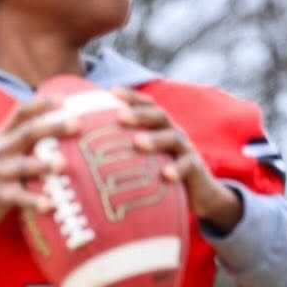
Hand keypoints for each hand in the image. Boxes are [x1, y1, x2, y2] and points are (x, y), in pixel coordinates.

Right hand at [0, 95, 77, 249]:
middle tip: (77, 124)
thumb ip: (24, 139)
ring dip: (43, 164)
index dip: (42, 104)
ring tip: (63, 164)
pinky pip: (19, 197)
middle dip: (52, 127)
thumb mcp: (3, 152)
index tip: (64, 100)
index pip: (21, 113)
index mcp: (2, 136)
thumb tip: (58, 125)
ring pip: (22, 166)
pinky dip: (34, 201)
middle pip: (27, 133)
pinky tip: (50, 205)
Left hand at [112, 88, 243, 234]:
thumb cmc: (162, 175)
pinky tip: (165, 175)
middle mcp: (173, 132)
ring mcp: (185, 149)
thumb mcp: (146, 160)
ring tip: (138, 142)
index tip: (112, 92)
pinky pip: (187, 166)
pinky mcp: (195, 168)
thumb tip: (88, 155)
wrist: (199, 193)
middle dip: (139, 114)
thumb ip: (126, 152)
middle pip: (158, 116)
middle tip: (120, 116)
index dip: (132, 97)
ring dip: (155, 139)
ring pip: (173, 138)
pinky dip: (177, 169)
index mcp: (160, 128)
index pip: (147, 106)